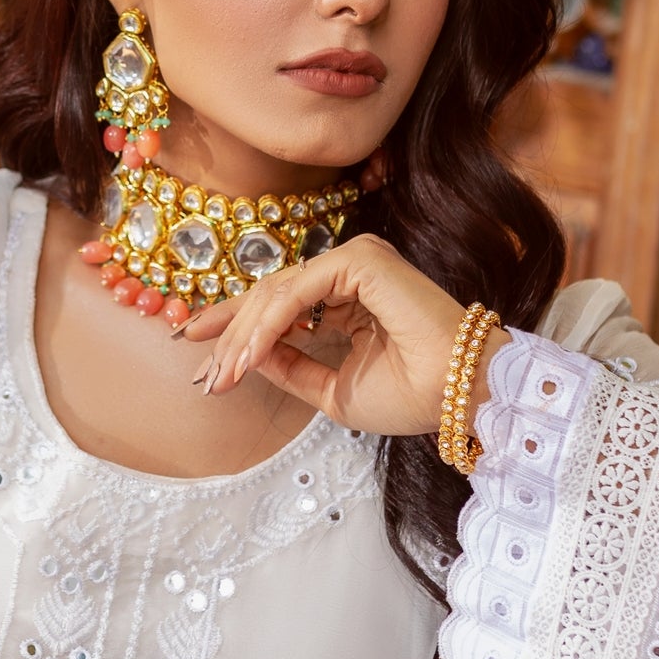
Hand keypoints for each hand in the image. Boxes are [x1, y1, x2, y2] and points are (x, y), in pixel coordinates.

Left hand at [176, 229, 505, 440]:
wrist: (458, 396)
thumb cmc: (411, 396)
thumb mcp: (332, 390)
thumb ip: (290, 368)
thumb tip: (244, 358)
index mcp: (349, 300)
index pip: (281, 307)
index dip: (236, 332)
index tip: (199, 359)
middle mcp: (351, 275)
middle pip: (271, 296)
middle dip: (229, 335)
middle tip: (202, 373)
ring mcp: (356, 263)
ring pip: (278, 292)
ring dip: (243, 336)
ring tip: (223, 374)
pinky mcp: (361, 261)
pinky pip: (298, 291)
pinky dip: (268, 324)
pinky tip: (248, 356)